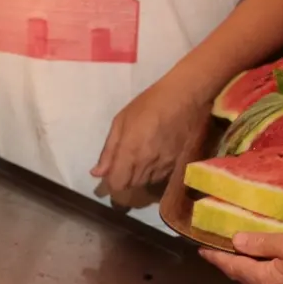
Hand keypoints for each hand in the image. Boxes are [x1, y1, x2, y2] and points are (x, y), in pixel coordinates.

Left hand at [91, 74, 209, 207]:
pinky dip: (154, 172)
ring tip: (142, 155)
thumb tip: (96, 173)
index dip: (111, 181)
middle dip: (124, 176)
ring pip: (146, 182)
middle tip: (126, 159)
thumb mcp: (121, 121)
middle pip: (131, 185)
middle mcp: (148, 165)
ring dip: (140, 175)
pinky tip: (156, 155)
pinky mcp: (179, 164)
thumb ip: (108, 150)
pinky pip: (161, 177)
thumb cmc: (149, 104)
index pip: (117, 184)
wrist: (186, 98)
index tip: (112, 171)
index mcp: (130, 153)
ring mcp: (165, 166)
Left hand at [198, 230, 282, 283]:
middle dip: (237, 269)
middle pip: (250, 283)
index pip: (234, 268)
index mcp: (268, 281)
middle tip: (228, 256)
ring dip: (258, 280)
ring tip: (255, 266)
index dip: (218, 258)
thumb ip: (264, 243)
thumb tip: (235, 242)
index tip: (202, 251)